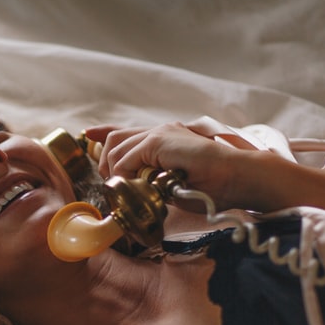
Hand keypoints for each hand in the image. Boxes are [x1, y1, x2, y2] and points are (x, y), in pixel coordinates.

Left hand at [85, 123, 254, 211]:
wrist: (236, 177)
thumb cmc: (214, 187)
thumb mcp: (176, 186)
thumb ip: (154, 185)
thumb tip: (137, 194)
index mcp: (165, 138)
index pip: (125, 132)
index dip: (102, 133)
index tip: (87, 135)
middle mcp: (160, 131)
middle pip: (115, 140)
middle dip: (105, 163)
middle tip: (114, 187)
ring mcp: (159, 133)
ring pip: (116, 149)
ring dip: (116, 173)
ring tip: (127, 191)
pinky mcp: (158, 141)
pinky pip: (126, 160)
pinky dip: (126, 176)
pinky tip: (136, 188)